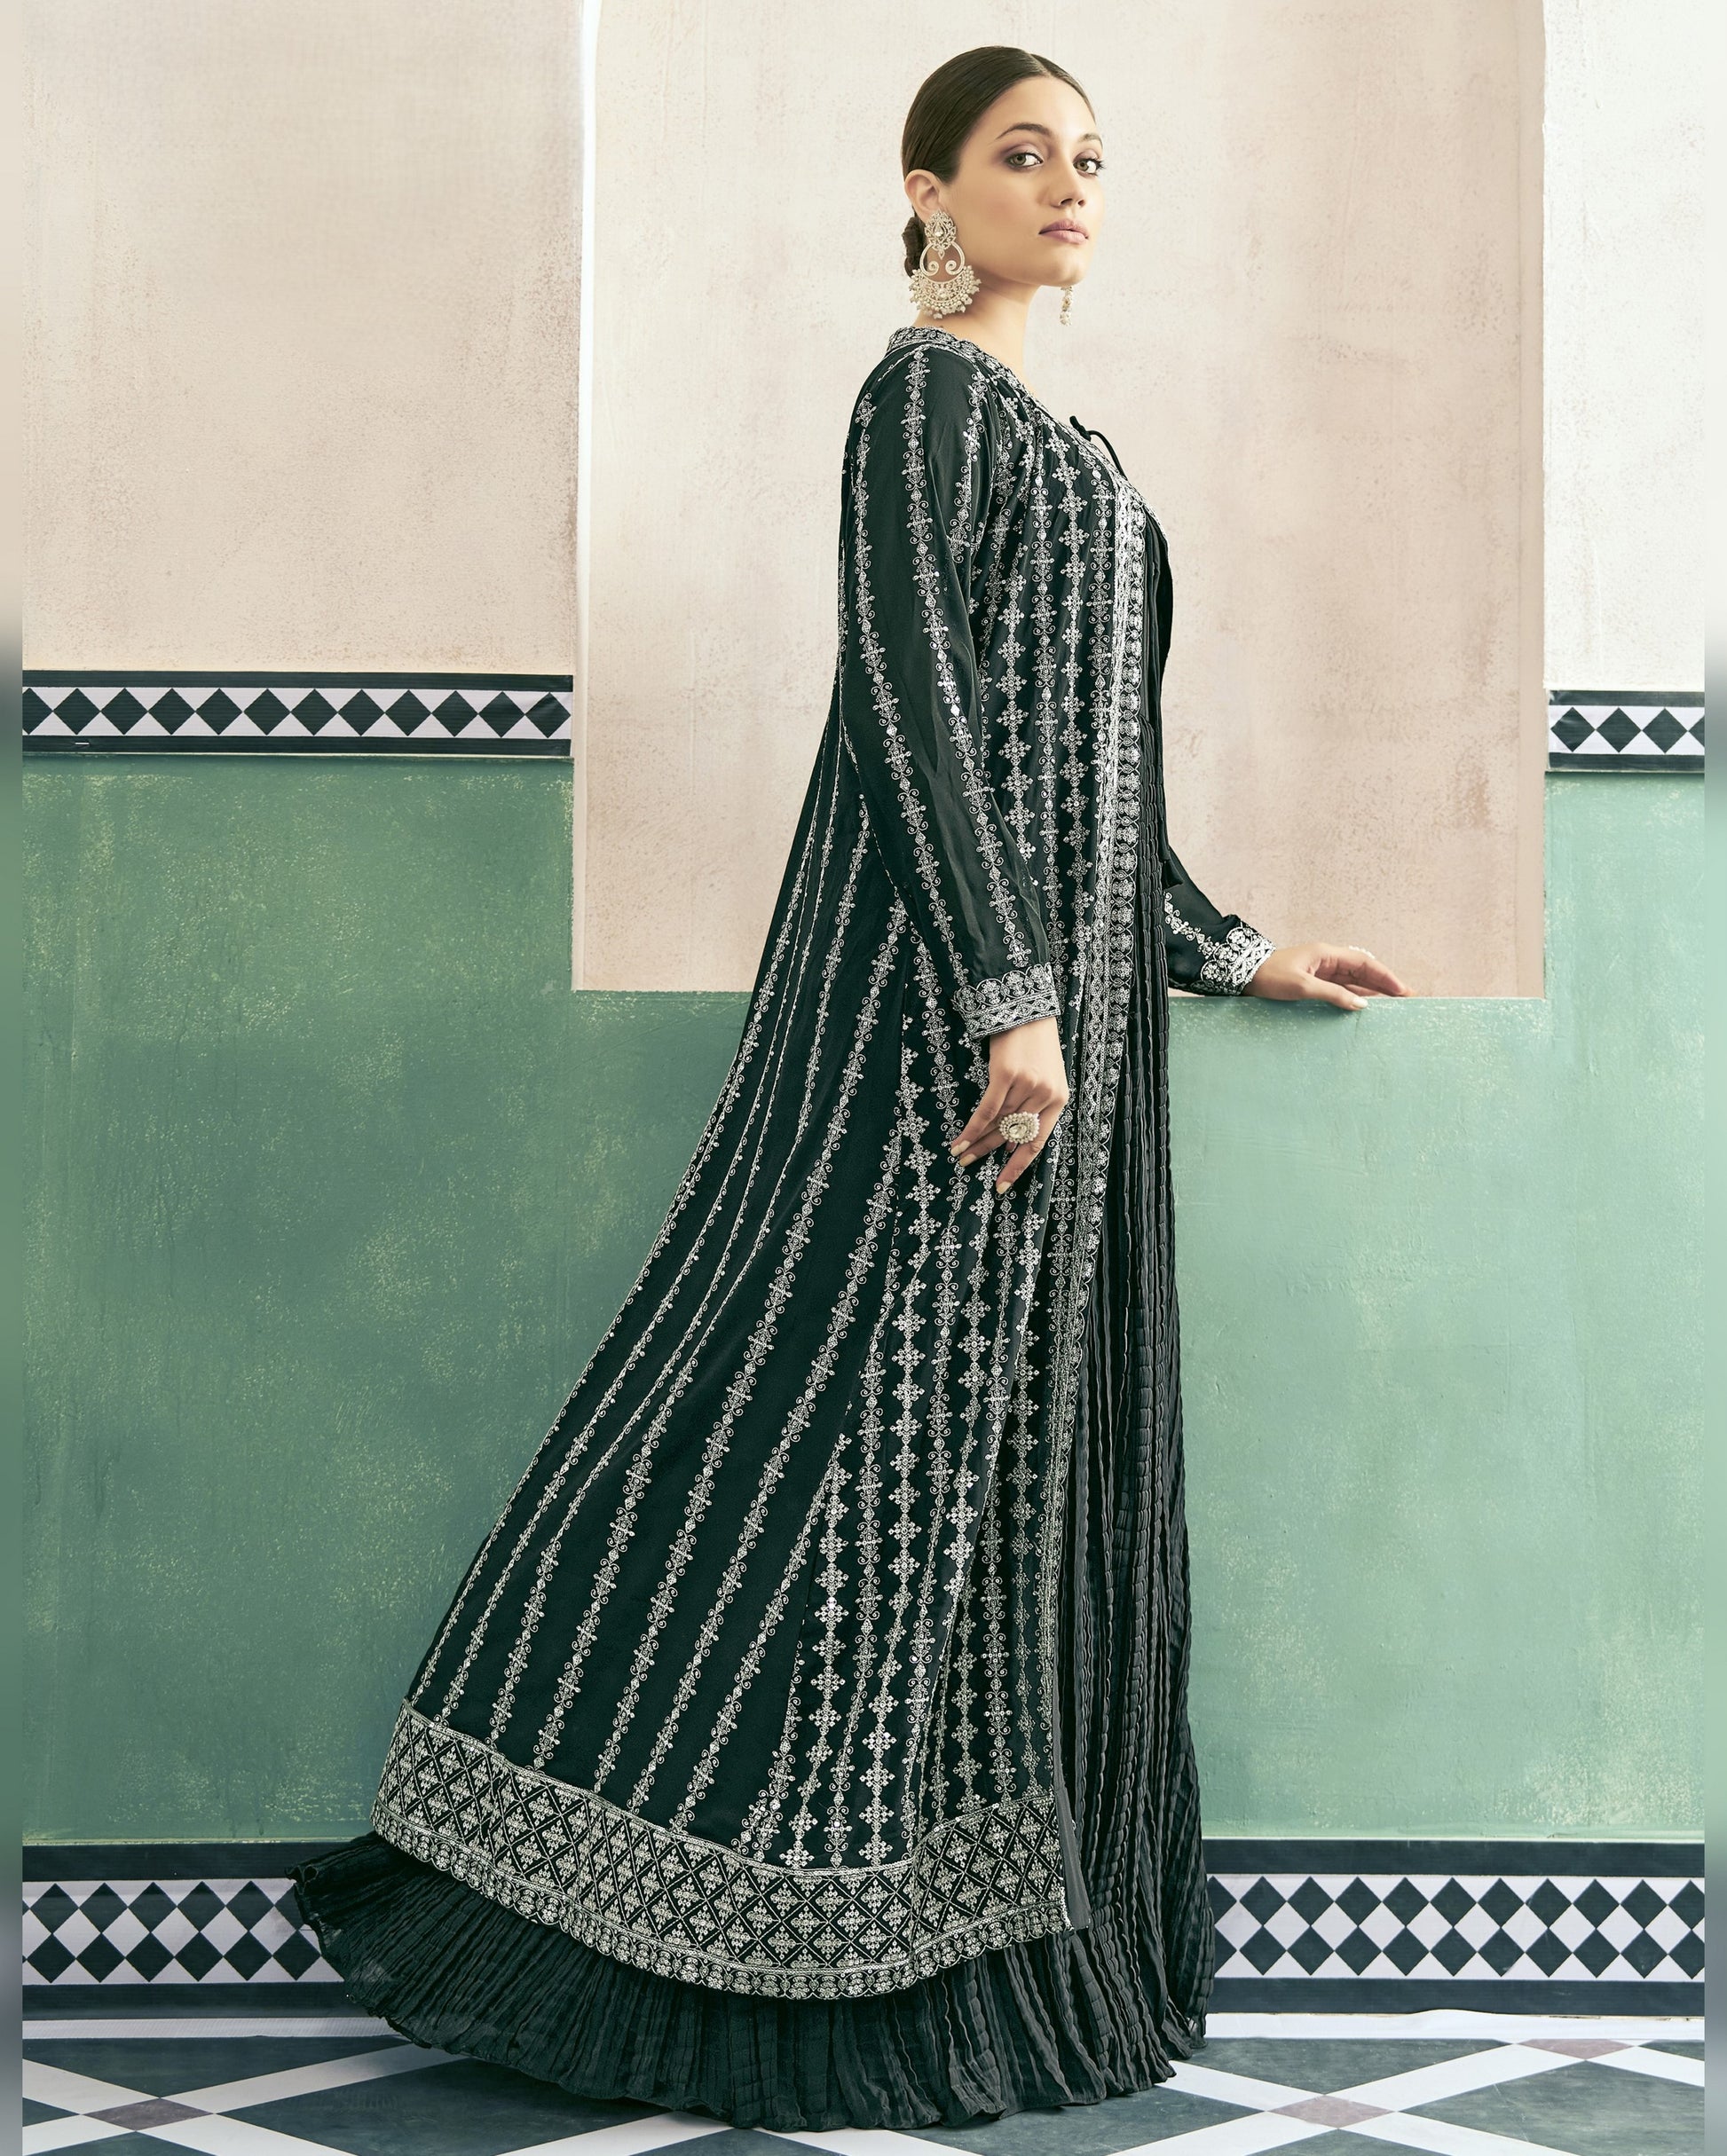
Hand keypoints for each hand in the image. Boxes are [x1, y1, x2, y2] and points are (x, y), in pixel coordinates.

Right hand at [948, 1014, 1069, 1193]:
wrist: (1028, 1009)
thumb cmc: (1035, 1045)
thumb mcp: (1044, 1078)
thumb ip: (1032, 1108)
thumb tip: (1009, 1141)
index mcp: (1059, 1100)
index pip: (1036, 1142)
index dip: (1017, 1166)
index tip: (1002, 1185)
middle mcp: (1045, 1095)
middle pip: (1012, 1135)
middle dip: (989, 1154)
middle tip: (970, 1168)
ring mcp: (1026, 1085)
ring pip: (998, 1124)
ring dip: (977, 1142)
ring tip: (961, 1155)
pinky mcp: (1006, 1074)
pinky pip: (987, 1110)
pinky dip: (972, 1128)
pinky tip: (961, 1140)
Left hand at [1244, 941, 1413, 1008]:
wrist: (1243, 976)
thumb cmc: (1270, 976)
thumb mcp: (1302, 986)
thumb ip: (1332, 995)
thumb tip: (1361, 1004)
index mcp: (1326, 954)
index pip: (1364, 963)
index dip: (1385, 976)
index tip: (1402, 990)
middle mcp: (1327, 961)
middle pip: (1363, 972)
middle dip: (1385, 984)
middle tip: (1406, 998)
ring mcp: (1321, 972)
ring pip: (1354, 982)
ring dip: (1373, 992)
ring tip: (1393, 1005)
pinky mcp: (1314, 983)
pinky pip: (1341, 990)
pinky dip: (1355, 997)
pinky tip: (1366, 1007)